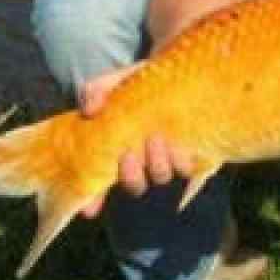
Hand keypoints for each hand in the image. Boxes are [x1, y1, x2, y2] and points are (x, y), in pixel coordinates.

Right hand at [75, 66, 193, 218]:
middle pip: (135, 185)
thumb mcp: (113, 83)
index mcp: (117, 152)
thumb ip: (96, 92)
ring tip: (155, 138)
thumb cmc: (138, 82)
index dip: (94, 201)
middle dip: (130, 176)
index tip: (90, 209)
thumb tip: (90, 110)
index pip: (101, 186)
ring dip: (156, 164)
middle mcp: (142, 161)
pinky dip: (181, 159)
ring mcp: (165, 158)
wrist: (176, 70)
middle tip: (129, 154)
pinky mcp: (190, 151)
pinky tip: (176, 143)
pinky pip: (187, 168)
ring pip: (160, 177)